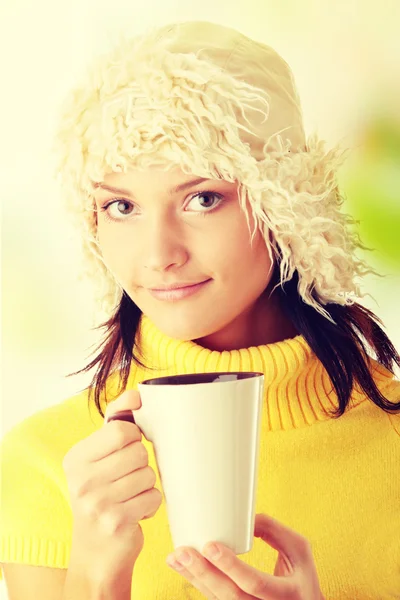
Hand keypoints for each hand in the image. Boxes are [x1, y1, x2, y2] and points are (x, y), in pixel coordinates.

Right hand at [62, 390, 161, 573]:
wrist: (96, 551)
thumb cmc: (102, 493)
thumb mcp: (100, 455)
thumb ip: (117, 419)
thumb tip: (137, 395)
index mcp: (75, 458)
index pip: (123, 430)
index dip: (133, 439)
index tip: (123, 452)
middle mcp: (81, 480)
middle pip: (139, 452)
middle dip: (141, 464)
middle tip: (127, 479)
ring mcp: (97, 503)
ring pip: (149, 474)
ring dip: (146, 485)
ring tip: (130, 495)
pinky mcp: (116, 522)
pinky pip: (153, 497)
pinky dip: (150, 503)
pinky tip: (134, 510)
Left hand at [166, 513, 324, 598]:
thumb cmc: (301, 573)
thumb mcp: (298, 549)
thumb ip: (273, 531)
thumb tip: (242, 518)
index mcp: (288, 593)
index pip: (255, 582)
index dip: (231, 566)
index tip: (210, 546)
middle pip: (230, 595)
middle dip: (203, 573)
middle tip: (183, 552)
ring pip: (218, 599)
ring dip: (194, 578)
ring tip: (176, 557)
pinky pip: (215, 599)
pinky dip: (197, 582)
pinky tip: (183, 567)